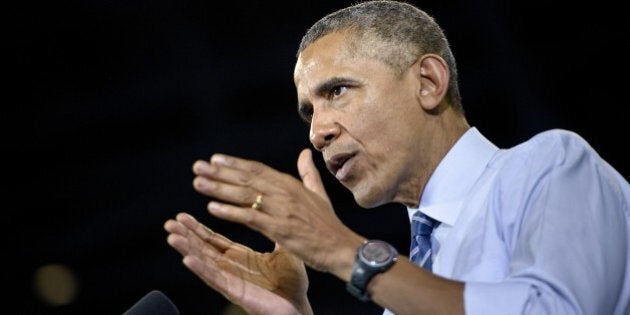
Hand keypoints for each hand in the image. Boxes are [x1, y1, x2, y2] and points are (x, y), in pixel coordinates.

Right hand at [164, 213, 311, 314]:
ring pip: (204, 263)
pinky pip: (214, 279)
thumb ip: (274, 231)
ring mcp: (231, 280)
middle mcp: (231, 267)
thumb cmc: (293, 282)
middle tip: (170, 222)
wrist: (300, 306)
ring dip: (187, 249)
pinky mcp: (234, 292)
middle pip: (203, 249)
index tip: (182, 216)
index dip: (197, 228)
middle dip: (186, 235)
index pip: (213, 240)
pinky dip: (200, 269)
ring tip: (172, 236)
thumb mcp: (282, 250)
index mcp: (240, 256)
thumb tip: (274, 210)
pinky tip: (187, 259)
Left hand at [192, 148, 363, 276]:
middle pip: (246, 178)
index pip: (257, 169)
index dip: (235, 164)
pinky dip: (230, 212)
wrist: (341, 248)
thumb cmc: (328, 224)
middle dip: (220, 172)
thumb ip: (308, 173)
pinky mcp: (280, 229)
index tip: (215, 159)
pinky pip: (250, 217)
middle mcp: (284, 193)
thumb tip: (304, 153)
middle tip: (197, 167)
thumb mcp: (319, 194)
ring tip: (198, 183)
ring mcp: (281, 210)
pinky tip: (212, 208)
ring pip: (245, 195)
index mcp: (291, 184)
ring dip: (219, 188)